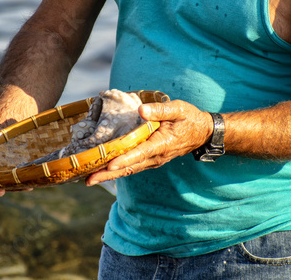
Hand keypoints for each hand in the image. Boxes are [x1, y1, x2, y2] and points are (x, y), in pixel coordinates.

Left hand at [85, 100, 213, 185]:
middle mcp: (156, 156)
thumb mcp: (178, 109)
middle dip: (108, 174)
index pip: (140, 153)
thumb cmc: (189, 118)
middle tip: (88, 180)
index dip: (124, 159)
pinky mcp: (151, 160)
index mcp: (162, 143)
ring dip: (110, 176)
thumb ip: (160, 110)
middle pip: (130, 167)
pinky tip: (104, 172)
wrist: (202, 132)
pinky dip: (118, 171)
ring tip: (90, 179)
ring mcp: (154, 160)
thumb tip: (141, 110)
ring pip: (130, 170)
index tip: (109, 165)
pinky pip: (133, 167)